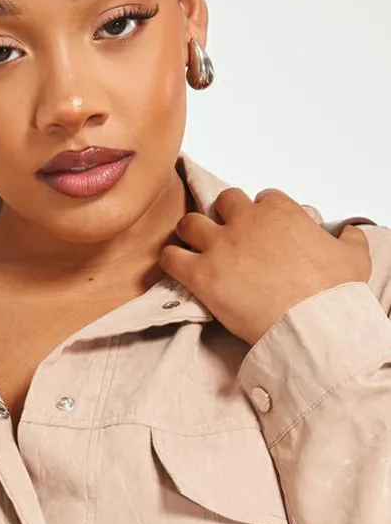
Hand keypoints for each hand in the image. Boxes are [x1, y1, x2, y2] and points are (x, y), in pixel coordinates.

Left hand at [159, 187, 371, 346]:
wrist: (310, 325)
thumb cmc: (332, 293)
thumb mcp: (353, 257)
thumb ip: (349, 239)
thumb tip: (349, 234)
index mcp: (280, 211)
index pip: (262, 199)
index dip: (259, 216)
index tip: (261, 233)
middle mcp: (246, 221)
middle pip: (223, 203)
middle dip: (224, 217)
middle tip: (227, 239)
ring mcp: (220, 246)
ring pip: (190, 223)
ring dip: (191, 235)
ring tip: (194, 250)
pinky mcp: (201, 275)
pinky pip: (170, 257)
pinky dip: (170, 260)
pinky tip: (177, 268)